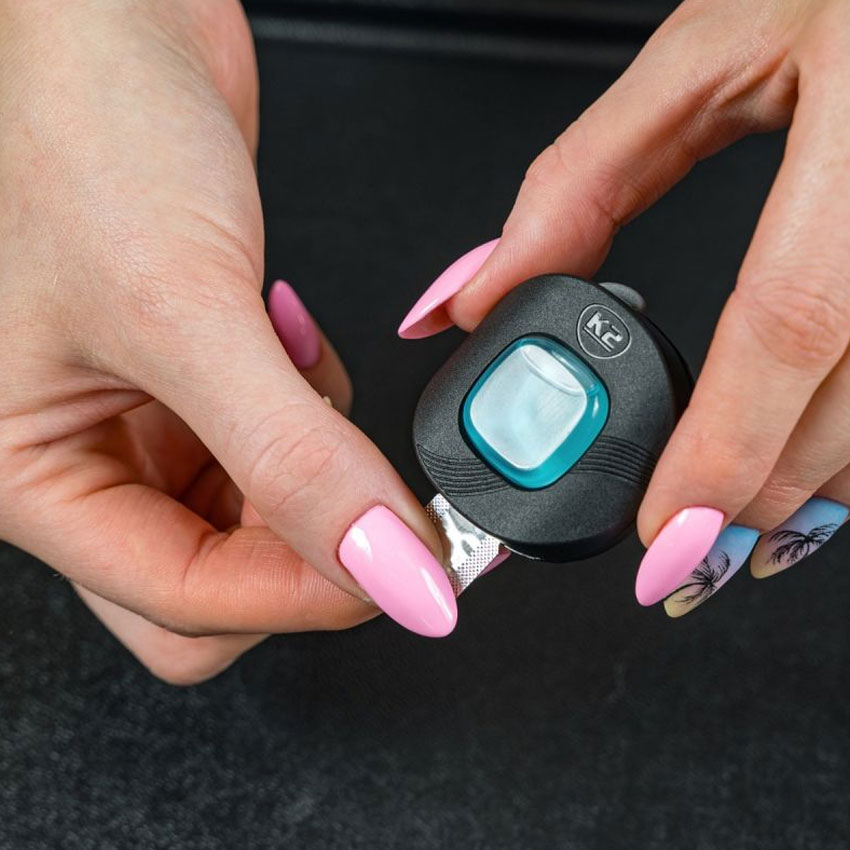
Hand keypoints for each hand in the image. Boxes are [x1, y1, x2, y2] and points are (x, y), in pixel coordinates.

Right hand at [0, 0, 455, 685]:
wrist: (112, 31)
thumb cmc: (82, 132)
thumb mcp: (185, 311)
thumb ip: (292, 459)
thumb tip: (384, 568)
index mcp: (32, 474)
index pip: (184, 603)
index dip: (303, 595)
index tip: (404, 570)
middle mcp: (86, 464)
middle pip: (214, 590)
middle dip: (303, 553)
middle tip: (372, 501)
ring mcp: (148, 429)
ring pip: (254, 528)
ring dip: (313, 480)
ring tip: (306, 383)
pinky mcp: (202, 387)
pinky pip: (278, 457)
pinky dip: (314, 424)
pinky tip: (297, 355)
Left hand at [397, 0, 849, 614]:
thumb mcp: (704, 54)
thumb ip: (583, 183)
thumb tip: (479, 293)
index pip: (792, 324)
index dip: (727, 446)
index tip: (667, 533)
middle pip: (848, 401)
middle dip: (757, 500)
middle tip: (683, 555)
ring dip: (815, 494)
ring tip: (735, 535)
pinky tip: (813, 477)